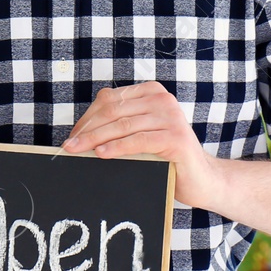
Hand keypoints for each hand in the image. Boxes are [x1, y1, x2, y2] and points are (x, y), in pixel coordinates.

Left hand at [61, 81, 228, 210]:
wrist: (201, 179)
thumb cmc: (165, 157)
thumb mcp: (140, 134)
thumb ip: (119, 126)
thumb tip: (79, 134)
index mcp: (151, 92)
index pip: (109, 100)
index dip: (87, 118)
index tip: (72, 135)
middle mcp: (162, 99)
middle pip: (114, 111)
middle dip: (88, 129)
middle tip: (69, 146)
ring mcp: (171, 117)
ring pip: (123, 125)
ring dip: (96, 139)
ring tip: (78, 151)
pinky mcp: (176, 137)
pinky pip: (139, 140)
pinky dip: (117, 147)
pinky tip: (102, 153)